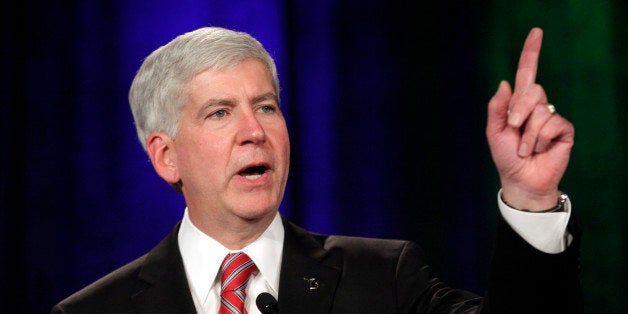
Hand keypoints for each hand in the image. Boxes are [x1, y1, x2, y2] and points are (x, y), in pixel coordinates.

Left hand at [486, 27, 574, 210]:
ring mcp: (552, 117)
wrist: (521, 179)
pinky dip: (539, 139)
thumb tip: (505, 82)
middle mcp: (537, 106)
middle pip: (532, 90)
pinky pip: (552, 123)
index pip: (527, 73)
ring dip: (527, 134)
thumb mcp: (494, 131)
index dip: (531, 53)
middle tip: (513, 129)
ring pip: (540, 110)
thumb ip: (497, 107)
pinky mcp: (564, 130)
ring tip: (525, 148)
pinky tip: (539, 149)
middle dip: (518, 111)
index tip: (536, 32)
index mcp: (518, 103)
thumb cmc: (506, 156)